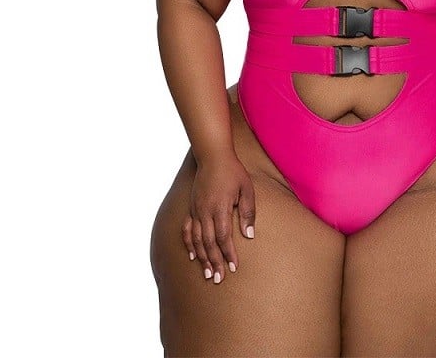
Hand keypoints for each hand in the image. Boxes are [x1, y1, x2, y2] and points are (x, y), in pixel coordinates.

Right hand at [181, 151, 255, 283]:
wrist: (213, 156)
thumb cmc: (233, 172)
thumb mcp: (246, 189)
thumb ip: (248, 212)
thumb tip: (249, 236)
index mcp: (220, 207)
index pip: (223, 237)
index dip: (228, 254)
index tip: (233, 268)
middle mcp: (205, 211)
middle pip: (209, 243)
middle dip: (215, 262)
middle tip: (219, 279)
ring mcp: (196, 210)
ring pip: (197, 240)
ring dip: (202, 258)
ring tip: (208, 273)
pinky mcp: (191, 208)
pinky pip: (187, 230)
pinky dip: (189, 244)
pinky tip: (192, 256)